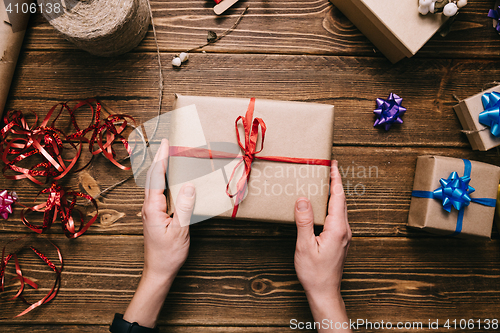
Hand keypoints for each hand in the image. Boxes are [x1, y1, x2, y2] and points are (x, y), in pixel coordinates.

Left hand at [123, 138, 195, 327]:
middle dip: (160, 158)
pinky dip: (164, 180)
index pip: (157, 177)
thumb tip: (188, 185)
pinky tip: (171, 179)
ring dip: (161, 168)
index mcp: (152, 208)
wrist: (158, 272)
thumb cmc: (168, 255)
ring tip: (170, 156)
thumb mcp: (179, 231)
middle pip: (152, 176)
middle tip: (168, 143)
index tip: (166, 143)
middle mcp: (148, 206)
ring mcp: (150, 211)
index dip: (162, 158)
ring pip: (154, 184)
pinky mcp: (154, 215)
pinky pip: (159, 192)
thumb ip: (184, 207)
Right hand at [294, 160, 351, 331]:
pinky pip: (338, 217)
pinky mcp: (341, 241)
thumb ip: (304, 221)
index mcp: (337, 229)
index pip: (337, 197)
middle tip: (329, 168)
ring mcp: (344, 236)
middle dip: (336, 183)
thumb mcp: (305, 246)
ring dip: (334, 194)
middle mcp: (345, 230)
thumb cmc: (314, 273)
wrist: (325, 292)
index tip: (333, 165)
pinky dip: (332, 205)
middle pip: (341, 201)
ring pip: (341, 209)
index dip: (335, 179)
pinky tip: (325, 206)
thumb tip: (303, 199)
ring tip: (327, 182)